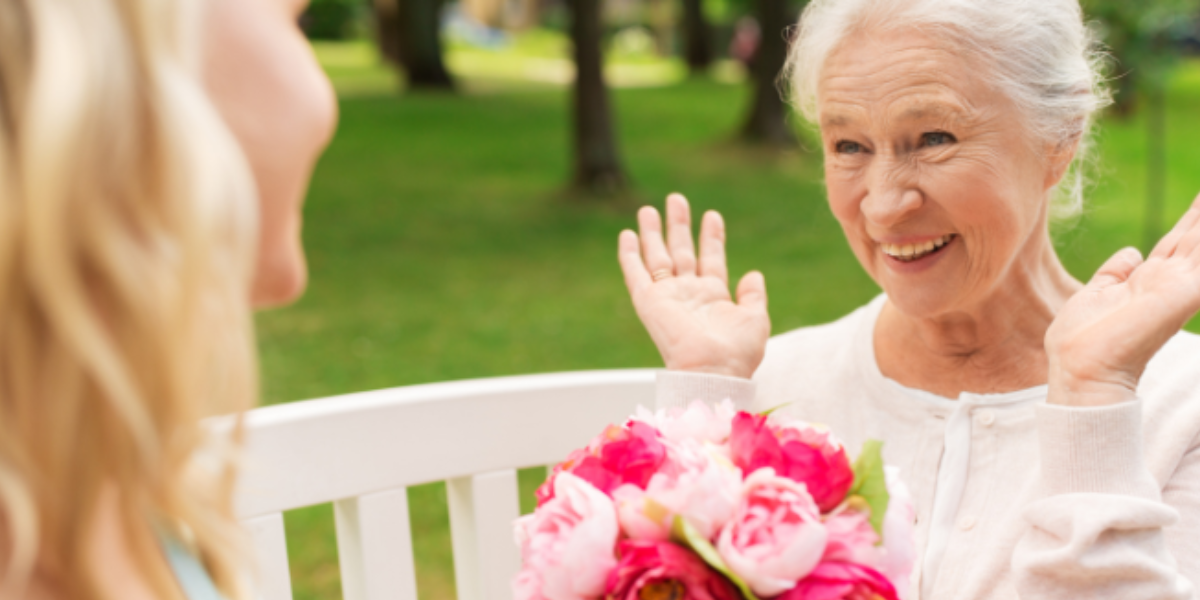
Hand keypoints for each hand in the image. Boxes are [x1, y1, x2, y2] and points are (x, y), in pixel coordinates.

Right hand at [618, 193, 770, 378]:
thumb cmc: (737, 351)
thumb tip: (753, 273)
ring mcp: (667, 296)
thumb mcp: (755, 319)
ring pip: (657, 256)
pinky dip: (630, 255)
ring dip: (652, 232)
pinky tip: (628, 235)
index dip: (711, 237)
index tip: (712, 216)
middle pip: (681, 251)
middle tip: (676, 199)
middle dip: (679, 224)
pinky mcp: (648, 301)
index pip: (711, 258)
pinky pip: (635, 273)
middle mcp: (688, 293)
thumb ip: (753, 295)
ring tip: (648, 208)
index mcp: (713, 297)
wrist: (713, 369)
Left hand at [1046, 193, 1199, 406]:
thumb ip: (1113, 274)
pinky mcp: (1185, 293)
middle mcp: (1170, 281)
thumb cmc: (1081, 341)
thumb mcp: (1093, 295)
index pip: (1179, 241)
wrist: (1080, 369)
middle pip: (1198, 237)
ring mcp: (1180, 286)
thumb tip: (1130, 253)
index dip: (1193, 217)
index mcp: (1148, 280)